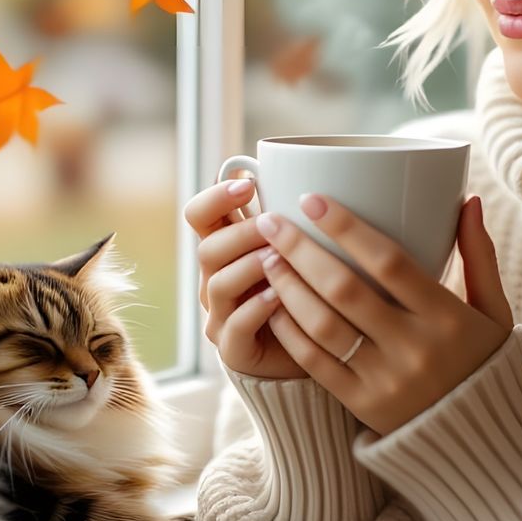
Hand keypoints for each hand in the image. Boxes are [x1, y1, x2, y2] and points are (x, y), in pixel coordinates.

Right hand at [184, 176, 307, 379]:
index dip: (216, 196)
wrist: (321, 353)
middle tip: (273, 226)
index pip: (200, 215)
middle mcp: (217, 280)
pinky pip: (236, 327)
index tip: (248, 184)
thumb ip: (297, 216)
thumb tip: (311, 167)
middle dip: (241, 233)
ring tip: (279, 258)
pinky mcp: (235, 350)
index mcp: (228, 249)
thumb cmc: (314, 290)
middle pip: (207, 248)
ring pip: (218, 284)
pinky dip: (257, 308)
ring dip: (249, 266)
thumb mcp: (305, 246)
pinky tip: (281, 297)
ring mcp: (222, 316)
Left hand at [255, 192, 513, 435]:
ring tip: (266, 258)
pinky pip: (316, 364)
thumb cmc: (485, 363)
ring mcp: (386, 381)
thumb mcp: (495, 312)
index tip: (312, 199)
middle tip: (270, 221)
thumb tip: (469, 198)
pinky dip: (290, 332)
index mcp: (447, 317)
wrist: (483, 444)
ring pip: (323, 326)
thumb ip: (480, 256)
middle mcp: (414, 348)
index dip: (347, 228)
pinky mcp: (364, 407)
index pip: (389, 262)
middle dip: (300, 250)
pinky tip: (271, 305)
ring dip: (288, 288)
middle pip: (344, 290)